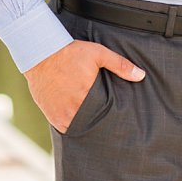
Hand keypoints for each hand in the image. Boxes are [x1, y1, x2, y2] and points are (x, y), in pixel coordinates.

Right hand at [25, 40, 144, 133]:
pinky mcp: (51, 116)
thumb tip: (141, 75)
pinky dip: (71, 124)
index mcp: (88, 98)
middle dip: (98, 121)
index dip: (110, 117)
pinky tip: (76, 118)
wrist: (40, 53)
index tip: (114, 116)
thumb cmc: (70, 52)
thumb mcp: (98, 54)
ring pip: (79, 127)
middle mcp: (74, 110)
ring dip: (84, 124)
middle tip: (103, 118)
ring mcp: (61, 115)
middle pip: (92, 123)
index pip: (105, 116)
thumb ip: (120, 65)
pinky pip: (65, 127)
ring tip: (91, 120)